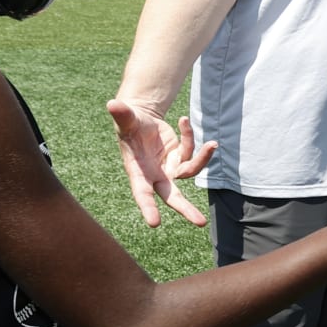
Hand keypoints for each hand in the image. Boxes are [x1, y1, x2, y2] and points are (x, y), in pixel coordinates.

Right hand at [108, 99, 216, 227]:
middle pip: (172, 196)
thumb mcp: (126, 119)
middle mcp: (155, 174)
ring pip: (191, 171)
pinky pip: (192, 150)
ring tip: (213, 144)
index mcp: (138, 172)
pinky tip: (184, 120)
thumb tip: (112, 104)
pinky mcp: (179, 157)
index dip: (147, 207)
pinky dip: (190, 135)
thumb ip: (122, 115)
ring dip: (204, 158)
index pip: (142, 193)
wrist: (139, 120)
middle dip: (186, 209)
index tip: (154, 223)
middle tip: (200, 222)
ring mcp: (169, 167)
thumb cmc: (128, 124)